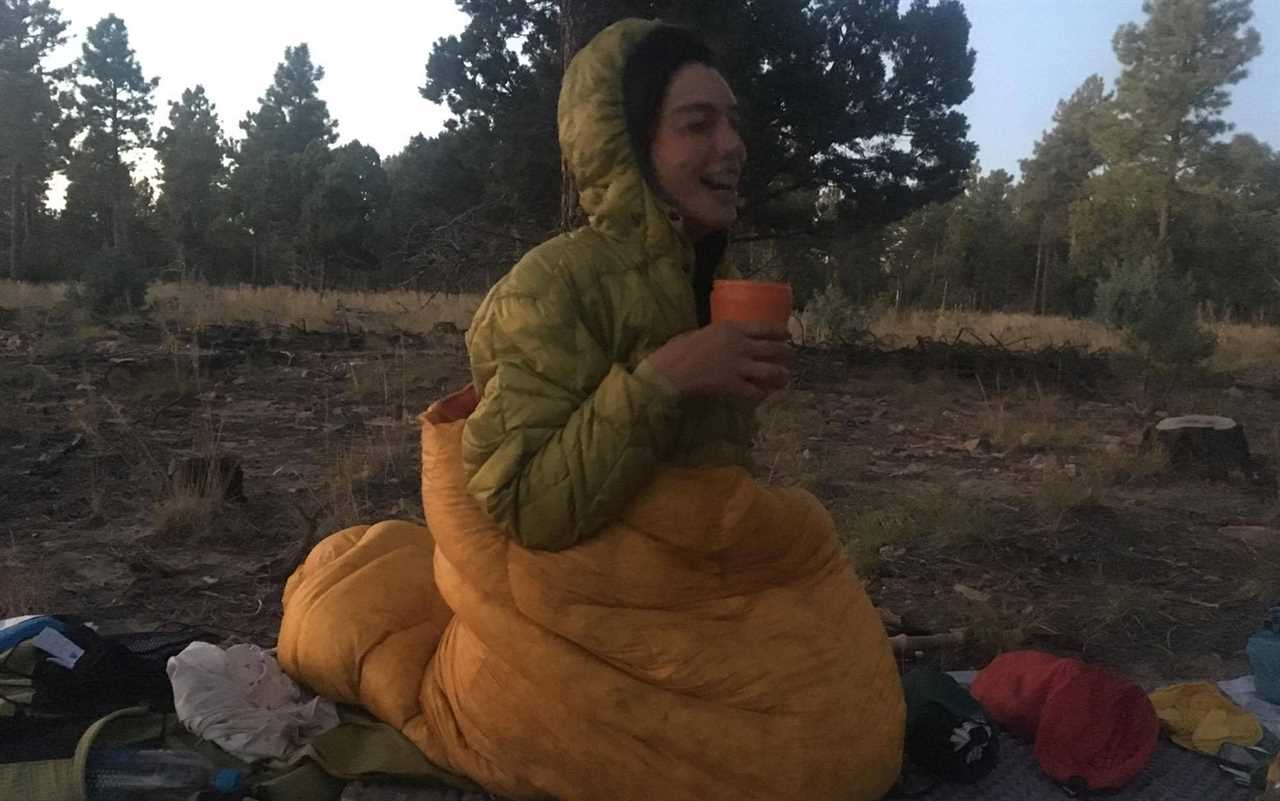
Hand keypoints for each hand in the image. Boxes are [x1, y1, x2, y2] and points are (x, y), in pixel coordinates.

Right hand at [644, 321, 791, 401]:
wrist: (670, 370)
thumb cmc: (679, 348)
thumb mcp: (703, 332)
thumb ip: (720, 334)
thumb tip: (727, 338)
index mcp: (732, 328)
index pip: (765, 327)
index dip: (780, 332)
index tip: (788, 334)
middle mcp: (740, 345)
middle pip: (773, 349)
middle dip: (785, 354)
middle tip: (789, 357)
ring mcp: (738, 366)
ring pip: (770, 371)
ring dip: (780, 375)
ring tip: (784, 378)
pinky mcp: (732, 385)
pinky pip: (755, 391)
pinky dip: (762, 394)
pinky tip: (764, 395)